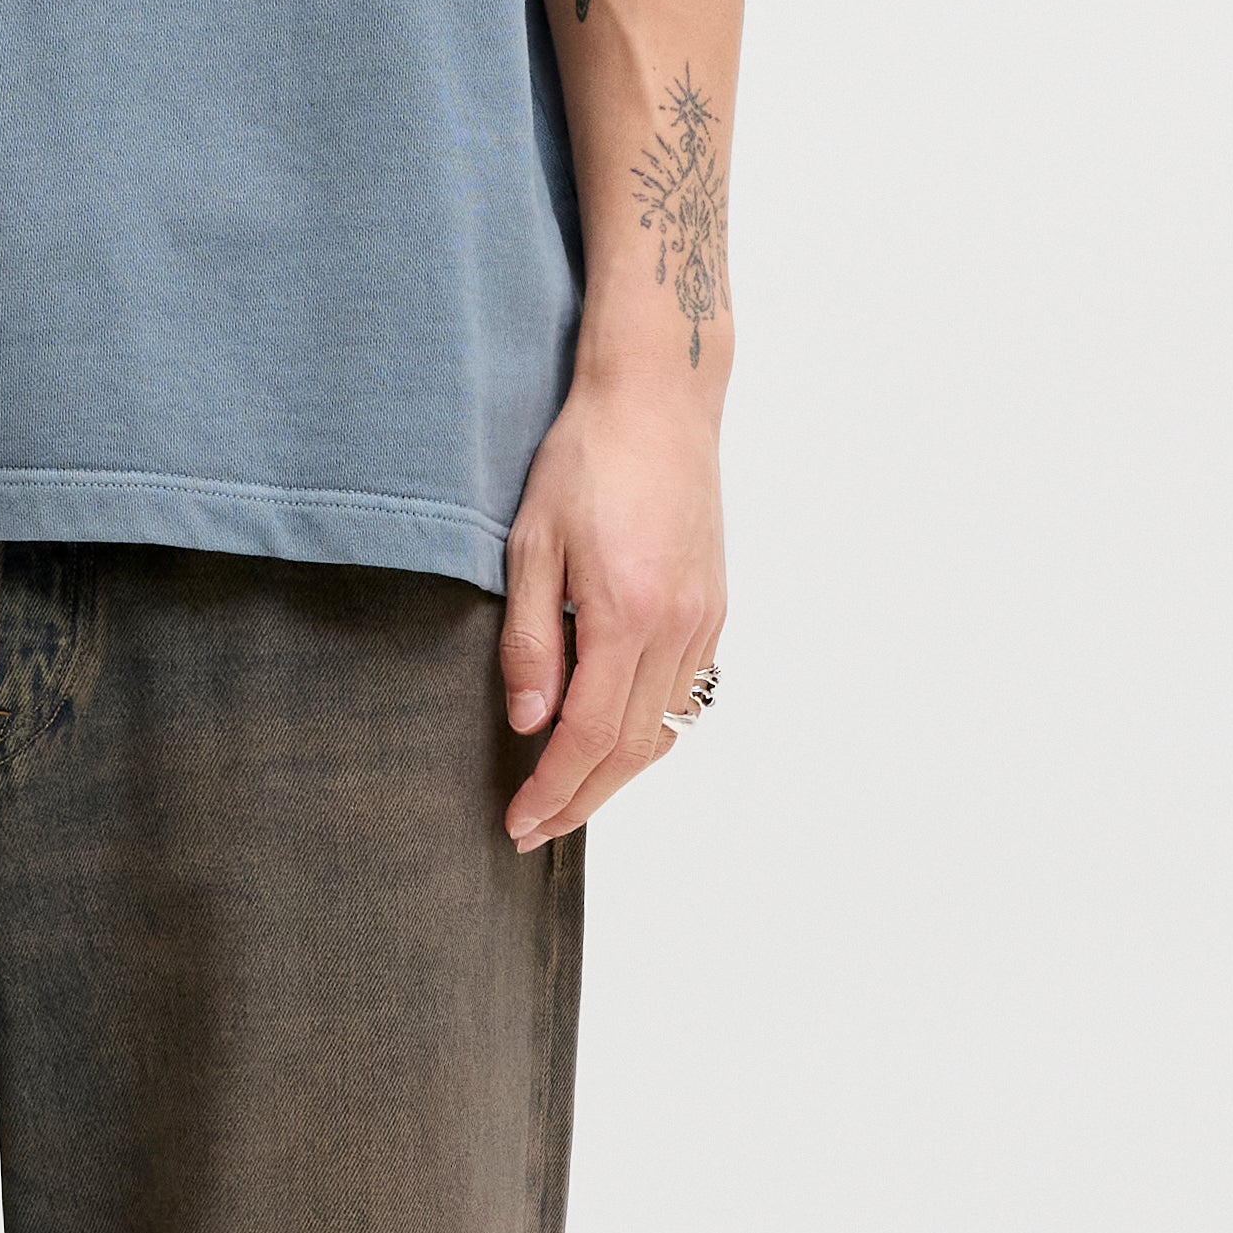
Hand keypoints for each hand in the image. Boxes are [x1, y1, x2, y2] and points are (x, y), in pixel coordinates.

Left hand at [499, 368, 725, 849]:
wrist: (657, 402)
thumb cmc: (584, 460)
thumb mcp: (530, 545)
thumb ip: (530, 641)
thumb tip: (528, 723)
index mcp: (626, 614)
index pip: (588, 735)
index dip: (552, 789)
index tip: (519, 821)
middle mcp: (677, 627)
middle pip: (633, 750)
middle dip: (582, 799)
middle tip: (534, 829)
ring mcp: (704, 620)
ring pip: (667, 730)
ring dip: (618, 776)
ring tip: (568, 796)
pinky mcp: (714, 608)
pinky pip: (687, 695)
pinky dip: (650, 733)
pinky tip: (613, 739)